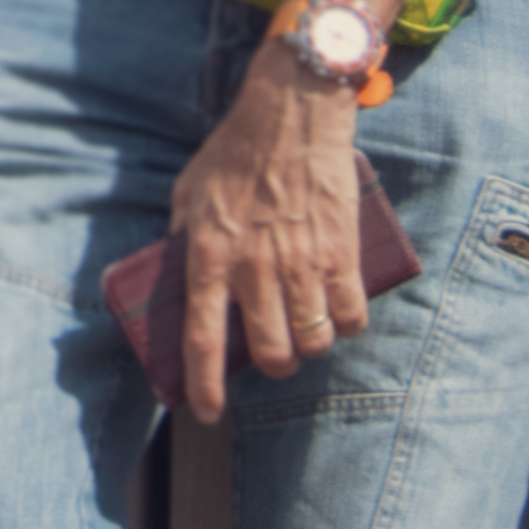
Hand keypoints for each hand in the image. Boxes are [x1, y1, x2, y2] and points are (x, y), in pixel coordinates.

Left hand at [164, 54, 368, 424]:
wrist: (290, 116)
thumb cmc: (234, 154)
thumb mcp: (188, 193)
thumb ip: (183, 238)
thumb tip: (176, 277)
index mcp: (209, 255)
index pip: (204, 340)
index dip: (204, 386)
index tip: (205, 412)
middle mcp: (255, 268)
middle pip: (271, 354)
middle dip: (272, 365)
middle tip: (272, 354)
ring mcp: (302, 264)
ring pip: (313, 342)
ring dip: (310, 347)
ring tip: (305, 331)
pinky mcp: (342, 254)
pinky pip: (352, 317)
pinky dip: (347, 326)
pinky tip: (339, 316)